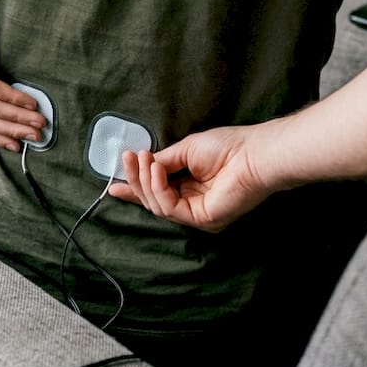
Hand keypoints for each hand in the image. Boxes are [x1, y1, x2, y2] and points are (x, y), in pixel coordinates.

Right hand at [107, 127, 273, 231]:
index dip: (135, 187)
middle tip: (127, 158)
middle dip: (136, 180)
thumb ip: (163, 161)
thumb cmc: (227, 147)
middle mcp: (192, 203)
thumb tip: (143, 165)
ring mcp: (197, 214)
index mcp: (190, 186)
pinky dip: (158, 188)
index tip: (114, 184)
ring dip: (145, 180)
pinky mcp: (202, 219)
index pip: (158, 191)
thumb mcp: (185, 150)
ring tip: (142, 159)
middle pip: (153, 200)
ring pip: (157, 205)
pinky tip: (156, 170)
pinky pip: (169, 208)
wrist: (253, 154)